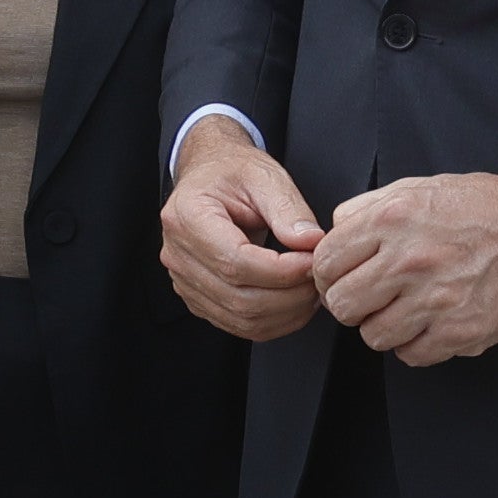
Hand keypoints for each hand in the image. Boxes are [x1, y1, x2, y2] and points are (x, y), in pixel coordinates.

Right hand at [161, 122, 331, 342]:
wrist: (211, 177)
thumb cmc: (233, 173)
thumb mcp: (265, 176)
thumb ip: (288, 209)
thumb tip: (311, 242)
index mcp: (187, 217)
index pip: (236, 262)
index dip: (282, 270)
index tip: (313, 261)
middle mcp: (178, 255)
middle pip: (239, 297)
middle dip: (290, 296)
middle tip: (320, 278)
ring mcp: (184, 281)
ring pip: (241, 319)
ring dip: (286, 313)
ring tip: (311, 289)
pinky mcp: (198, 298)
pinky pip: (238, 325)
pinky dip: (273, 322)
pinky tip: (294, 302)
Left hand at [314, 170, 497, 366]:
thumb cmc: (483, 209)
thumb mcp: (421, 188)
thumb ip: (369, 207)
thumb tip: (333, 233)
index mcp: (392, 220)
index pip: (324, 263)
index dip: (328, 274)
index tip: (342, 278)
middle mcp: (409, 260)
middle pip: (342, 305)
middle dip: (351, 303)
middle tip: (371, 297)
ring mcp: (435, 300)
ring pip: (373, 336)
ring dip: (384, 326)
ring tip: (405, 310)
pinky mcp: (460, 331)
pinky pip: (411, 355)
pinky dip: (416, 344)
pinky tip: (431, 323)